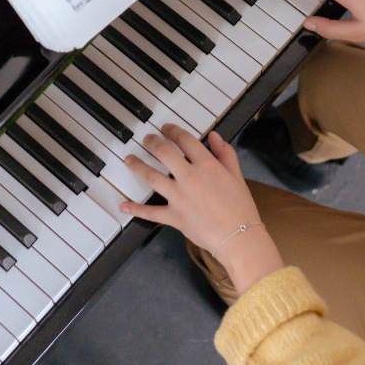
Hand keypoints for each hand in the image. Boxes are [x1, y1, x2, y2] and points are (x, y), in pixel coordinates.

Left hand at [122, 125, 282, 293]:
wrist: (239, 236)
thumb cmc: (240, 207)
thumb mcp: (237, 175)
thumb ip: (225, 153)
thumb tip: (214, 137)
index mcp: (207, 165)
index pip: (185, 140)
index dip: (173, 130)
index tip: (167, 128)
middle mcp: (189, 177)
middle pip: (164, 152)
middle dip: (152, 142)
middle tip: (146, 139)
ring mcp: (179, 197)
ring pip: (151, 176)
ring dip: (137, 166)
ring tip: (129, 160)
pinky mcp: (174, 216)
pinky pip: (151, 212)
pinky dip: (136, 209)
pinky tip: (124, 205)